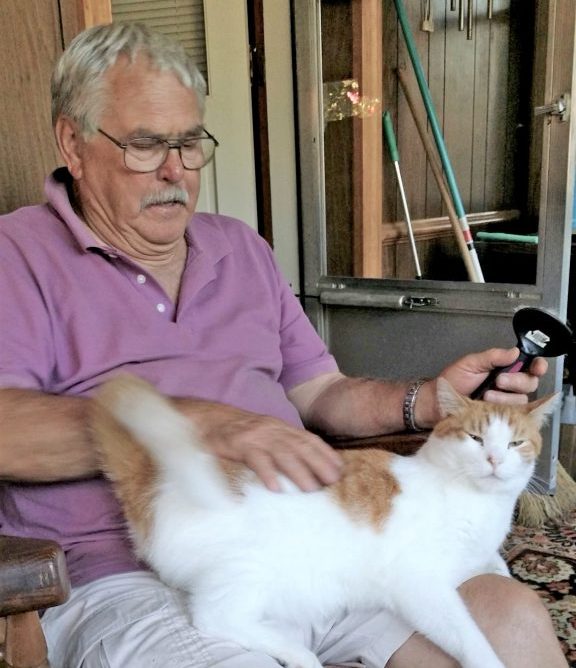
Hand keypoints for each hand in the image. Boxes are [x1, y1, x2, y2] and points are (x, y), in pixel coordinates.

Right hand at [176, 399, 342, 492]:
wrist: (205, 420)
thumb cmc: (236, 432)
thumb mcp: (263, 434)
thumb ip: (281, 445)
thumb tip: (303, 466)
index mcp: (280, 427)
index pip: (308, 439)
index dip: (326, 454)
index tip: (340, 470)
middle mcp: (272, 429)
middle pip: (300, 446)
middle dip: (319, 464)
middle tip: (332, 483)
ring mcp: (255, 436)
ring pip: (282, 453)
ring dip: (299, 472)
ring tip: (310, 490)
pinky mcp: (238, 444)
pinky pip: (255, 459)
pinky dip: (267, 473)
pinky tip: (275, 488)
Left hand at [439, 347, 547, 404]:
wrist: (438, 402)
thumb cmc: (453, 381)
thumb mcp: (471, 363)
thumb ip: (492, 356)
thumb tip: (514, 351)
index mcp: (504, 369)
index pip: (529, 366)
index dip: (537, 366)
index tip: (536, 367)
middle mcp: (508, 385)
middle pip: (530, 383)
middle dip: (516, 381)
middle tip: (498, 380)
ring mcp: (505, 402)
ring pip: (521, 399)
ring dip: (505, 396)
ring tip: (486, 395)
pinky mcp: (501, 417)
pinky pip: (513, 414)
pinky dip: (502, 408)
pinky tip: (489, 405)